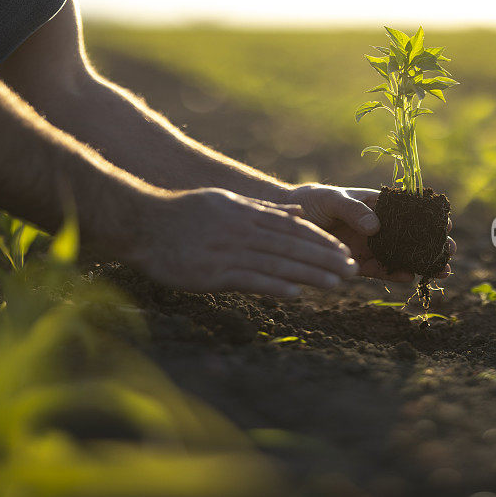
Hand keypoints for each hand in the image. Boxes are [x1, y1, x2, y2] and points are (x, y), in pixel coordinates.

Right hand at [122, 188, 357, 295]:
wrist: (143, 222)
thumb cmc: (184, 212)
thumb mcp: (226, 202)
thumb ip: (262, 210)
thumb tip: (296, 214)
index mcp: (247, 214)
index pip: (293, 228)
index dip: (321, 241)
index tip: (344, 252)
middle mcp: (242, 230)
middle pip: (292, 245)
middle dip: (325, 258)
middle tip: (352, 270)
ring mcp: (228, 251)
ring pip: (278, 263)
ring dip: (310, 274)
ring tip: (337, 284)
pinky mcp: (212, 272)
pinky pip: (250, 280)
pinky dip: (274, 286)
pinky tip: (296, 294)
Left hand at [287, 183, 455, 281]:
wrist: (286, 221)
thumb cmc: (312, 202)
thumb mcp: (331, 199)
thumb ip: (353, 210)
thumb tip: (375, 226)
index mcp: (376, 204)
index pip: (408, 209)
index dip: (428, 216)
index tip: (446, 222)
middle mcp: (377, 226)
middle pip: (411, 235)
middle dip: (432, 243)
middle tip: (450, 251)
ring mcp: (369, 246)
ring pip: (401, 256)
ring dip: (421, 263)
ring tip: (442, 271)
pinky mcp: (357, 263)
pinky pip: (380, 270)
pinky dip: (395, 275)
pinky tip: (410, 278)